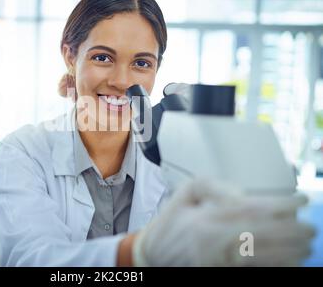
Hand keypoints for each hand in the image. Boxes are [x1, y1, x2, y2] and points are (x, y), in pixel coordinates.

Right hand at [132, 179, 314, 265]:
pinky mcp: (221, 273)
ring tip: (306, 245)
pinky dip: (276, 267)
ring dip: (291, 252)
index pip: (253, 209)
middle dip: (294, 231)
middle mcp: (217, 240)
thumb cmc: (170, 223)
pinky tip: (291, 262)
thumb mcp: (184, 193)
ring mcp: (220, 261)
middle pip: (265, 235)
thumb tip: (241, 193)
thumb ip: (212, 186)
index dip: (282, 205)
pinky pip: (255, 271)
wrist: (152, 255)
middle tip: (310, 227)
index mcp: (207, 217)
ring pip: (265, 257)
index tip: (300, 201)